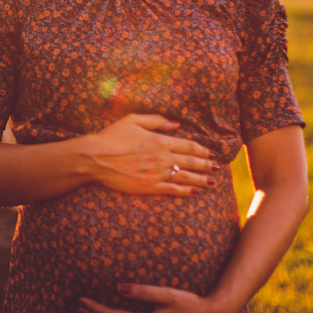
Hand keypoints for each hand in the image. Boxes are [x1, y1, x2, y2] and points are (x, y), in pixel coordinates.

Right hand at [85, 114, 216, 195]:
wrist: (96, 157)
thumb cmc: (112, 137)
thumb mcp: (133, 120)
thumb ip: (157, 120)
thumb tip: (176, 123)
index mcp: (160, 140)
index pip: (188, 145)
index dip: (201, 150)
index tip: (210, 153)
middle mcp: (163, 157)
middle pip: (191, 161)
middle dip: (206, 165)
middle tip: (216, 168)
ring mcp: (158, 173)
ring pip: (186, 176)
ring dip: (201, 179)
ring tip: (211, 182)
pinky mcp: (150, 187)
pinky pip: (173, 190)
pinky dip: (186, 191)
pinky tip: (194, 192)